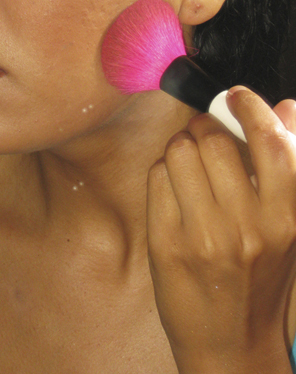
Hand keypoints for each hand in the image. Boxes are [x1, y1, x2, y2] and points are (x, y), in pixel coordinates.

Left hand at [147, 87, 295, 373]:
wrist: (231, 341)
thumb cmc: (260, 277)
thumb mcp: (288, 226)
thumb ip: (289, 165)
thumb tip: (285, 108)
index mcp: (287, 217)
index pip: (272, 142)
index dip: (251, 107)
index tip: (237, 96)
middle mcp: (248, 226)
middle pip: (213, 140)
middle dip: (203, 129)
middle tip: (203, 138)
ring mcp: (205, 236)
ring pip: (178, 152)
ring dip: (180, 149)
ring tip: (188, 167)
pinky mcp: (167, 244)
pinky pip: (156, 177)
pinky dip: (162, 174)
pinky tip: (174, 193)